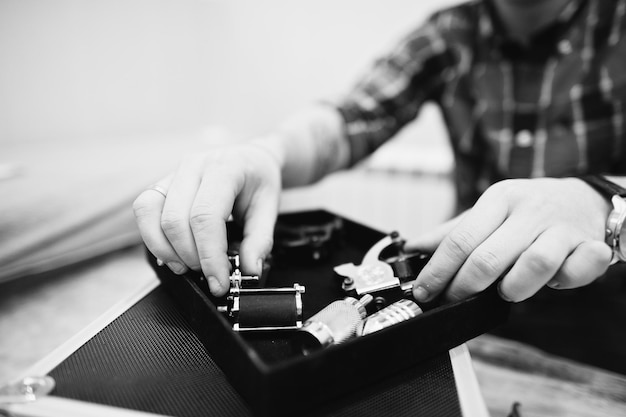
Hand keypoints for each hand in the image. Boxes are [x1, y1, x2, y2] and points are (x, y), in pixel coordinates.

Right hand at [133, 142, 281, 295]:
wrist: (250, 158)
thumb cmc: (258, 179)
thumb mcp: (269, 208)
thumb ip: (260, 241)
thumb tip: (249, 270)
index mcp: (224, 168)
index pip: (205, 216)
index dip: (209, 255)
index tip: (219, 281)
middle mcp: (193, 166)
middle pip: (175, 219)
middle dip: (190, 257)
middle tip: (208, 274)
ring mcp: (173, 173)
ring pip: (151, 213)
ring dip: (166, 250)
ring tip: (188, 266)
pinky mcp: (162, 185)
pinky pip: (144, 210)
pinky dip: (152, 238)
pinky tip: (172, 254)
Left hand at [407, 178, 612, 302]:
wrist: (585, 199)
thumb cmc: (528, 210)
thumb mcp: (489, 211)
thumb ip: (452, 232)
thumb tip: (412, 247)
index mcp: (499, 199)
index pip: (460, 240)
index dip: (437, 271)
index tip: (423, 292)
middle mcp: (529, 210)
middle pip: (488, 258)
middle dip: (464, 287)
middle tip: (454, 299)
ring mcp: (561, 228)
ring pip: (533, 265)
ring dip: (514, 288)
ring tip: (506, 289)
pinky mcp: (591, 245)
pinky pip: (577, 270)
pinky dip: (563, 282)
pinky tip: (553, 281)